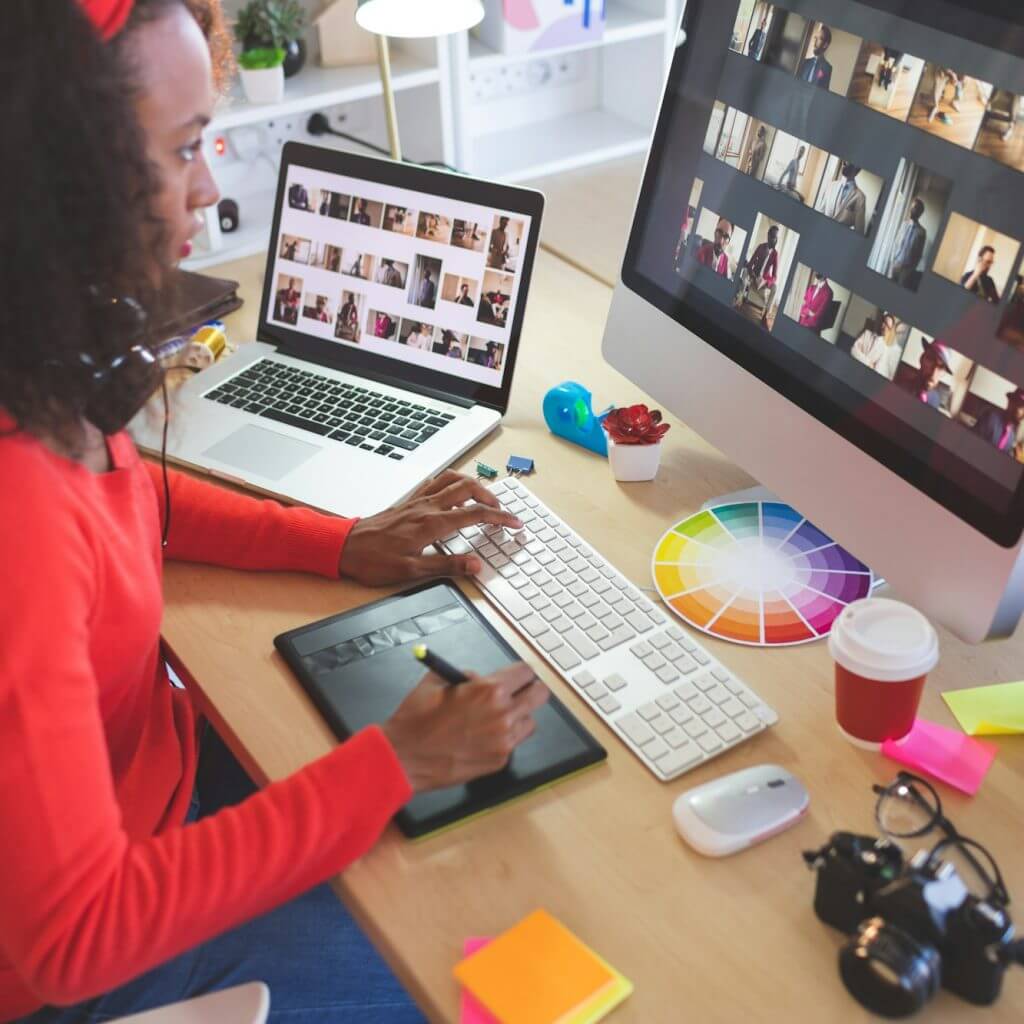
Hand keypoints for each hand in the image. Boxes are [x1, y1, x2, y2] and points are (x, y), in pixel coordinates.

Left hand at [338, 470, 521, 584]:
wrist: (344, 547)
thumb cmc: (373, 560)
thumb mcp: (411, 571)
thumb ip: (447, 567)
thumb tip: (475, 565)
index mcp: (431, 524)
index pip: (475, 515)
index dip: (500, 518)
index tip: (515, 523)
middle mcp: (427, 507)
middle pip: (468, 488)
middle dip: (491, 497)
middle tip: (502, 512)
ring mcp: (417, 501)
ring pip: (453, 479)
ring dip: (474, 484)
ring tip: (484, 498)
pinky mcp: (409, 501)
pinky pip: (436, 482)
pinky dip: (452, 481)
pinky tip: (454, 490)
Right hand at [380, 663, 548, 791]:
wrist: (404, 757)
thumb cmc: (416, 720)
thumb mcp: (436, 681)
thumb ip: (464, 676)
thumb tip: (477, 677)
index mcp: (490, 690)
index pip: (526, 672)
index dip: (519, 672)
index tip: (515, 676)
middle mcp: (503, 714)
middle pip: (539, 695)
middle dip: (529, 690)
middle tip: (517, 692)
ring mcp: (504, 740)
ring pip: (530, 722)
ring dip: (517, 716)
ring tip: (495, 718)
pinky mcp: (499, 761)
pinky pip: (513, 743)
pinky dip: (503, 738)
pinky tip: (481, 737)